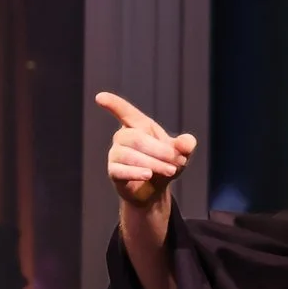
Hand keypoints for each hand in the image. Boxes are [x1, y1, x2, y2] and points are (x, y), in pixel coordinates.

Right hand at [97, 92, 195, 211]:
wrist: (155, 191)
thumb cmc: (165, 165)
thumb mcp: (180, 154)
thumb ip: (185, 145)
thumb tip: (187, 143)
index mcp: (138, 126)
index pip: (125, 112)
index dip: (113, 104)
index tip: (100, 97)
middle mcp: (123, 137)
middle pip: (136, 138)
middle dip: (159, 150)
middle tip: (177, 162)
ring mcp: (116, 154)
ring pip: (129, 154)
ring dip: (153, 163)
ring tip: (170, 171)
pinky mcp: (114, 171)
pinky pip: (120, 170)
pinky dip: (135, 172)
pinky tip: (147, 175)